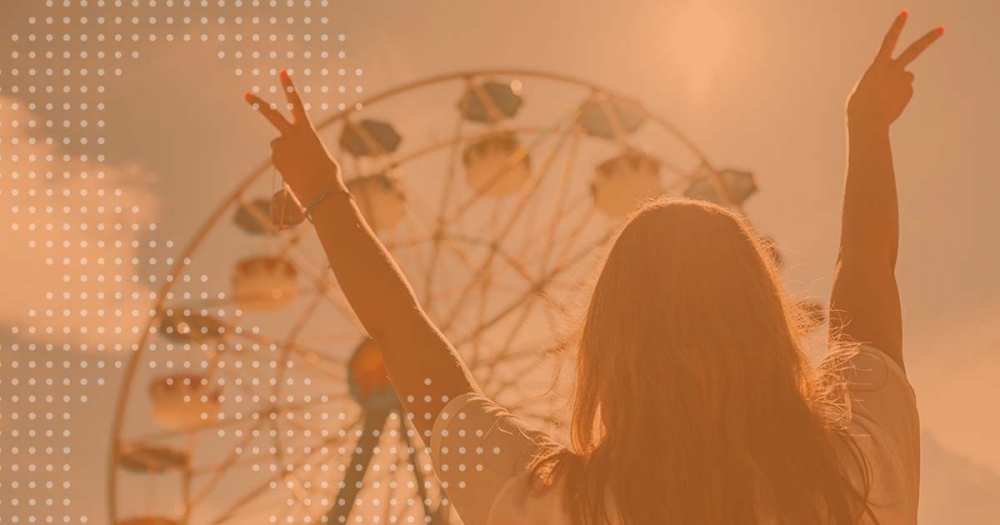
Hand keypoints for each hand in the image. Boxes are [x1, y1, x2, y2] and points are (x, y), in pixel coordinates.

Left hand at [245, 70, 343, 203]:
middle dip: (258, 104)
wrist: (321, 190)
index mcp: (307, 129)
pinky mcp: (275, 160)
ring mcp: (281, 147)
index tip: (282, 72)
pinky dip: (286, 166)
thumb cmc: (328, 174)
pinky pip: (278, 161)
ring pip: (278, 146)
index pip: (297, 103)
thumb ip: (307, 148)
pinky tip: (296, 174)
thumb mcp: (321, 155)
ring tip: (301, 167)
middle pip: (271, 115)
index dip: (289, 87)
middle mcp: (291, 134)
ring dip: (285, 154)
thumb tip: (297, 156)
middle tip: (245, 94)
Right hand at [847, 11, 943, 129]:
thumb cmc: (859, 105)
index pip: (889, 40)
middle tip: (943, 28)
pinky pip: (904, 91)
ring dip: (897, 83)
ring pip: (905, 77)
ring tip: (884, 97)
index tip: (906, 13)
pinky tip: (889, 104)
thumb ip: (884, 76)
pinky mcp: (909, 92)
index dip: (897, 26)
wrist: (867, 122)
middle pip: (915, 50)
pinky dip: (897, 96)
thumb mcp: (866, 85)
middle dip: (930, 38)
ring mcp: (904, 81)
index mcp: (878, 65)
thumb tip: (907, 77)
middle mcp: (894, 69)